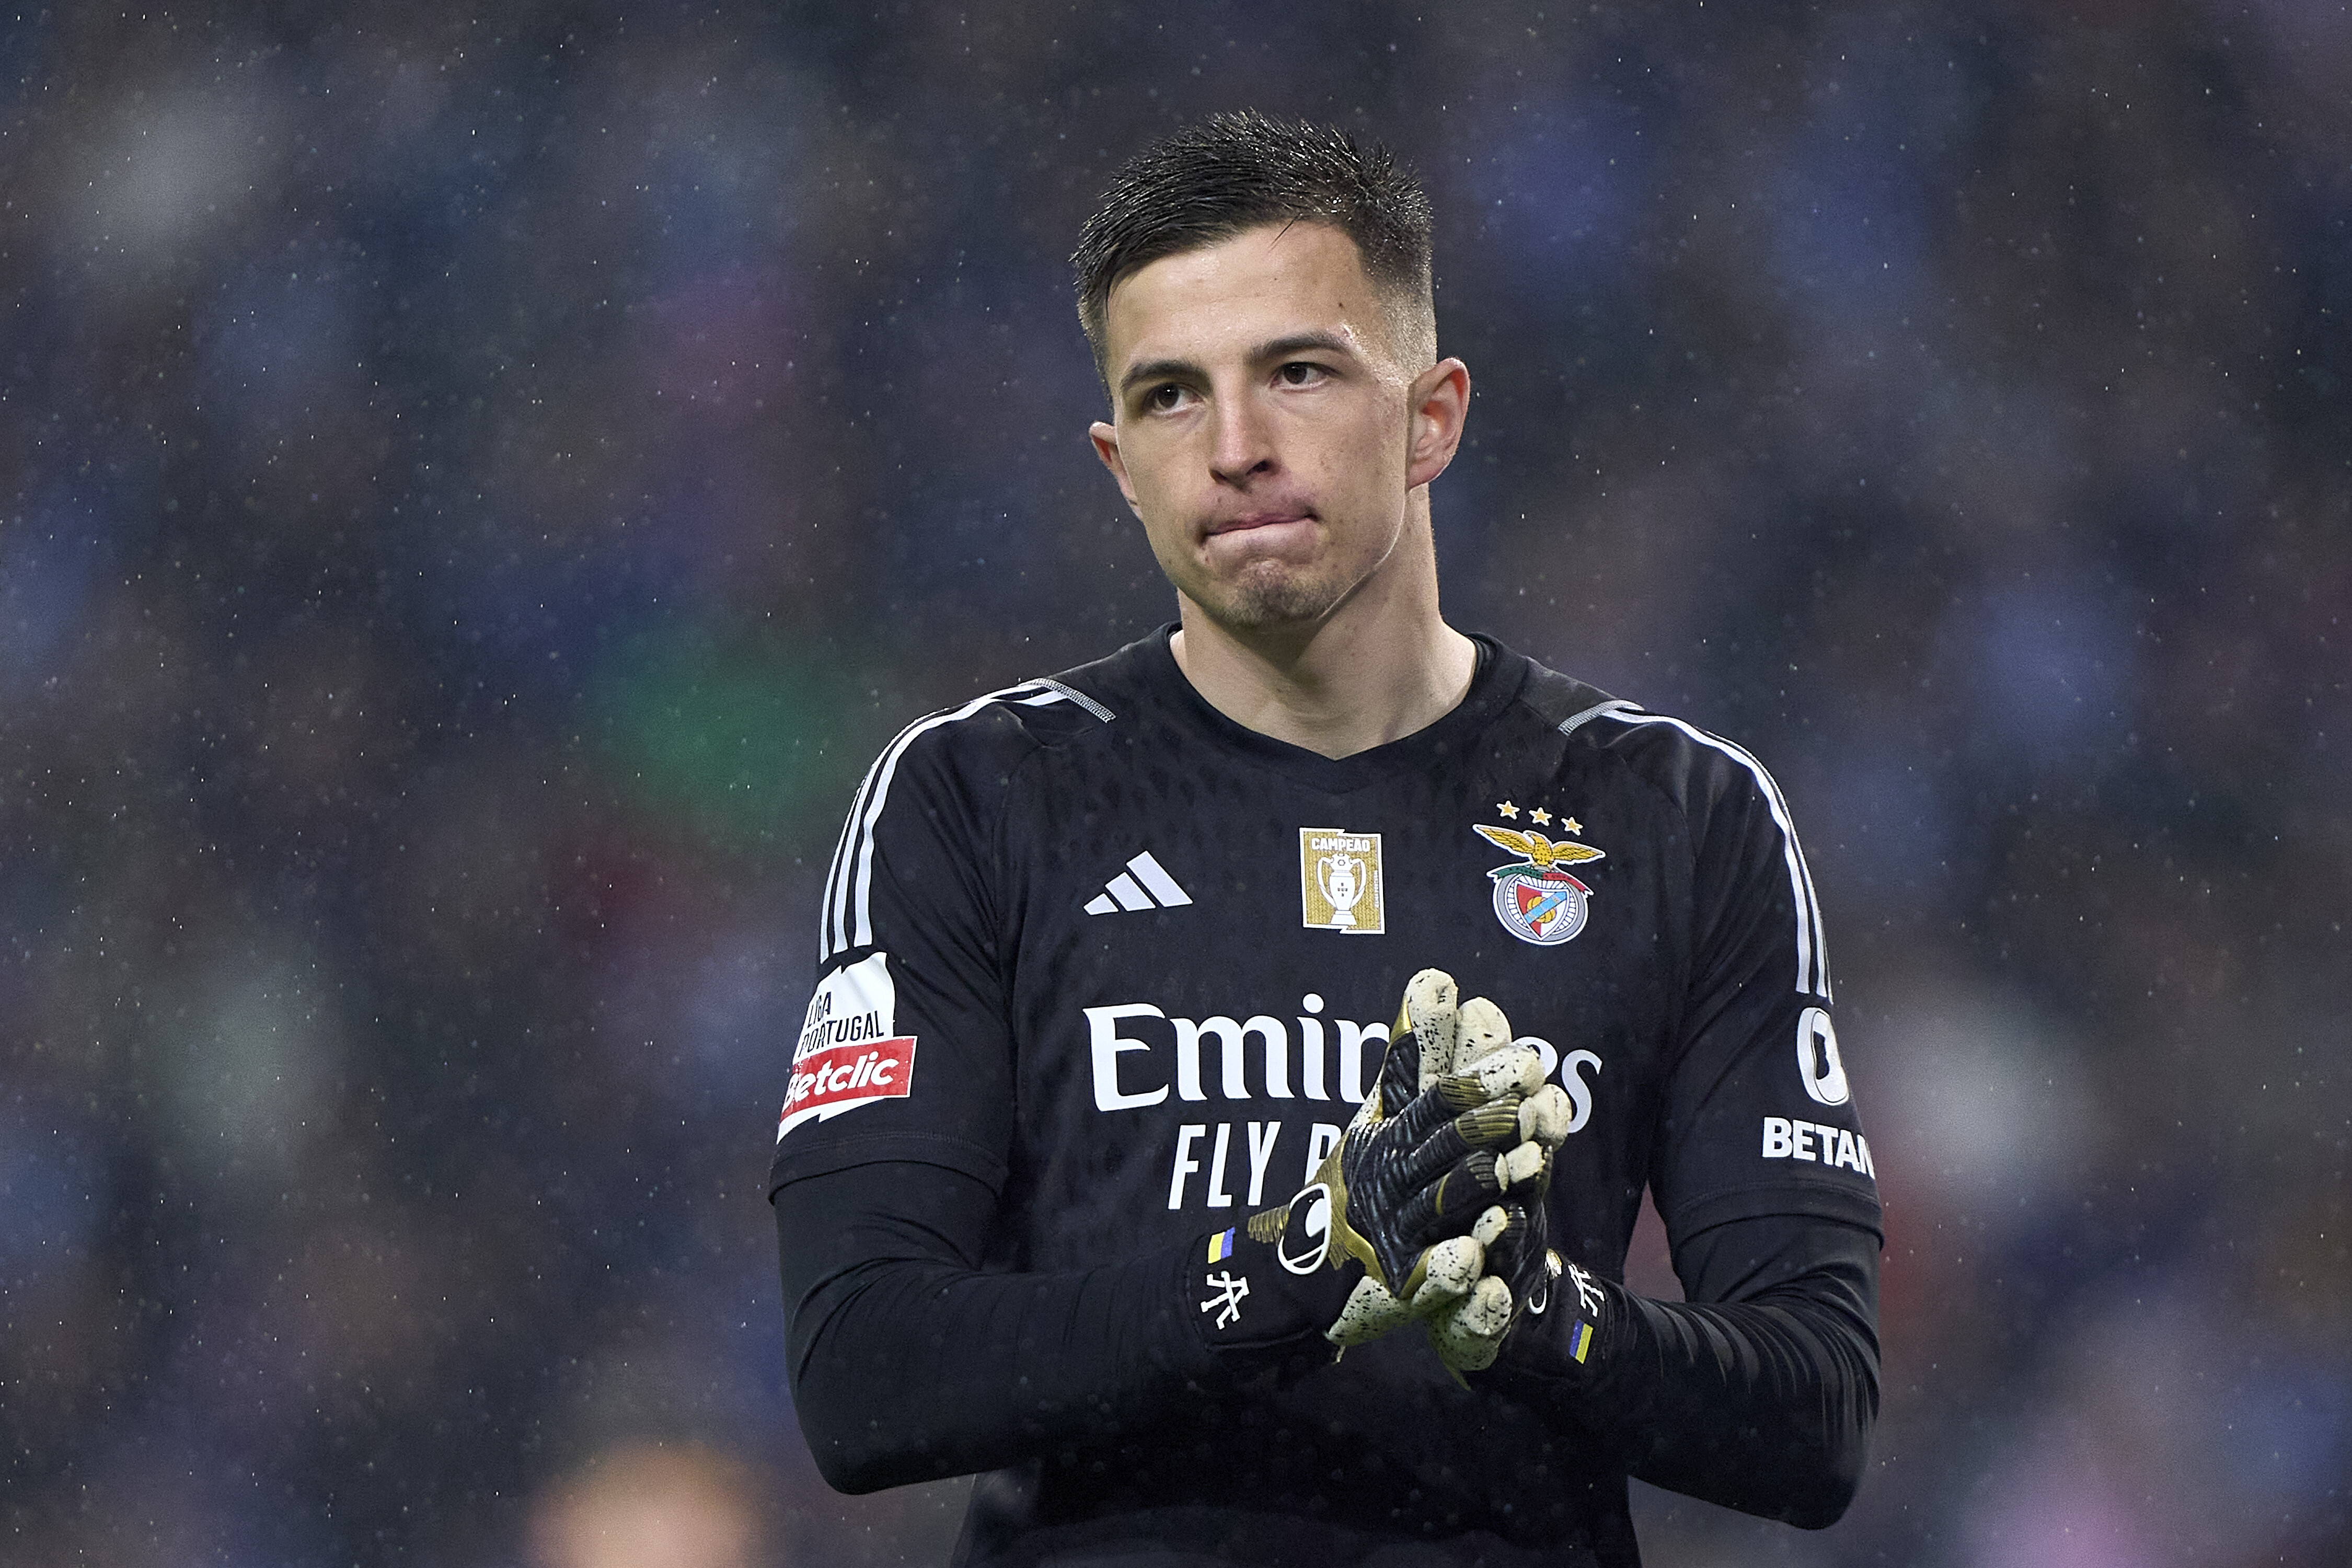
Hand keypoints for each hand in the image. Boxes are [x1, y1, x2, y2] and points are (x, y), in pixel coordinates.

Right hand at [1247, 969, 1555, 1350]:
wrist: (1295, 1274)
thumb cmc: (1357, 1187)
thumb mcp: (1382, 1119)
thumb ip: (1413, 1062)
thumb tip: (1437, 981)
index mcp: (1387, 1139)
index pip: (1432, 1100)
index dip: (1476, 1079)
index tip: (1525, 1057)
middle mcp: (1385, 1180)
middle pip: (1435, 1144)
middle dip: (1483, 1118)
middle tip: (1533, 1088)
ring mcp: (1389, 1236)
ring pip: (1434, 1207)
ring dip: (1475, 1184)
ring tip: (1519, 1162)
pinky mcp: (1394, 1291)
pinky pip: (1423, 1281)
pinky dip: (1445, 1272)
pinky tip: (1472, 1259)